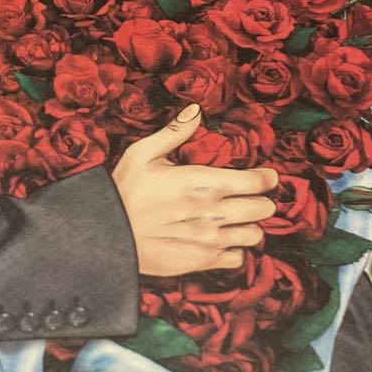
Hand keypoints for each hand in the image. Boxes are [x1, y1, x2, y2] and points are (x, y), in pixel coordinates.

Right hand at [111, 103, 278, 276]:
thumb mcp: (141, 154)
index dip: (266, 178)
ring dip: (249, 226)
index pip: (257, 181)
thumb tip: (195, 110)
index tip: (264, 176)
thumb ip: (174, 133)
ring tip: (236, 221)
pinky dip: (234, 250)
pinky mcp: (200, 261)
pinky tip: (221, 242)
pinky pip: (236, 259)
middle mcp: (211, 212)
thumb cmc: (122, 191)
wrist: (104, 235)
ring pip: (254, 235)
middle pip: (263, 208)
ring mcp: (208, 239)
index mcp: (202, 182)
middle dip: (261, 201)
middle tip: (249, 198)